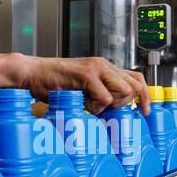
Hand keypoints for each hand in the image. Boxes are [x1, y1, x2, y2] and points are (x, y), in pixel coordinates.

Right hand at [16, 55, 149, 114]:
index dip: (145, 95)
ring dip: (109, 105)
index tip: (144, 111)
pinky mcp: (87, 74)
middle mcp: (104, 65)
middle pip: (135, 87)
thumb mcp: (83, 89)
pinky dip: (95, 107)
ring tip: (89, 104)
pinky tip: (82, 103)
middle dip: (125, 104)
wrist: (32, 73)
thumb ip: (99, 93)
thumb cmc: (53, 84)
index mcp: (104, 67)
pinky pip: (104, 98)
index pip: (137, 78)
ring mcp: (96, 68)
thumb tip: (116, 109)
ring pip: (123, 92)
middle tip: (105, 109)